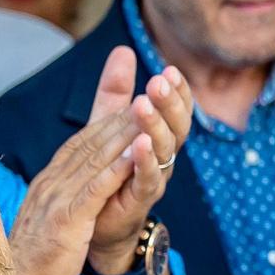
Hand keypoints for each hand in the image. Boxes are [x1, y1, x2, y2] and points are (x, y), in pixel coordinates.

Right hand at [6, 103, 139, 274]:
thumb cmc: (44, 250)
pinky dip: (117, 168)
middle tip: (152, 91)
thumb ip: (72, 186)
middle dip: (123, 114)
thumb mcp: (60, 211)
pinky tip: (137, 152)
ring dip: (124, 132)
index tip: (140, 97)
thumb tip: (84, 169)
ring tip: (150, 108)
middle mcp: (54, 181)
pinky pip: (95, 188)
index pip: (85, 140)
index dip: (112, 116)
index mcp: (53, 178)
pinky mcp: (67, 218)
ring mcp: (59, 197)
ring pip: (96, 157)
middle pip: (93, 141)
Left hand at [85, 47, 194, 274]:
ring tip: (144, 103)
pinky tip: (139, 143)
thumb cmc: (109, 172)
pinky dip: (146, 160)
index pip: (177, 110)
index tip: (170, 69)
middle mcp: (165, 156)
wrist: (96, 225)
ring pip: (166, 148)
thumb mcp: (107, 124)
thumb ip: (114, 92)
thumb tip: (123, 50)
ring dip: (157, 125)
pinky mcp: (140, 198)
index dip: (178, 91)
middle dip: (170, 102)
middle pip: (178, 125)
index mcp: (160, 137)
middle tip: (159, 80)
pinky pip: (149, 178)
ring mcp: (156, 177)